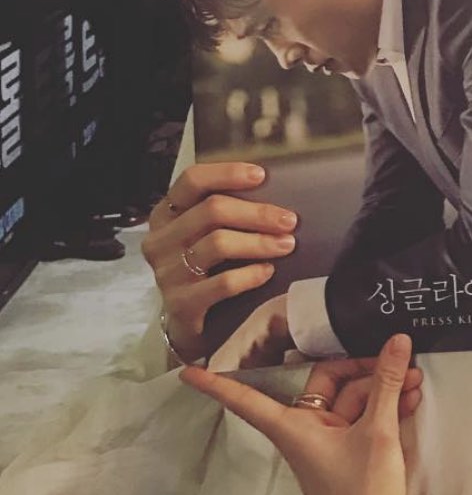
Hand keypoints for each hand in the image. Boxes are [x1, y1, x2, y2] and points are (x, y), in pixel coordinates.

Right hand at [143, 162, 298, 363]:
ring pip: (218, 244)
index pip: (192, 180)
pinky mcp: (180, 303)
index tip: (261, 175)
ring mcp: (167, 273)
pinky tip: (268, 271)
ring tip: (286, 245)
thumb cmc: (205, 266)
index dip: (227, 173)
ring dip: (259, 242)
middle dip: (257, 213)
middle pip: (212, 211)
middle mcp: (160, 240)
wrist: (189, 321)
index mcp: (166, 213)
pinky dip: (250, 274)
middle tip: (289, 220)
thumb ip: (225, 210)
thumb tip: (273, 187)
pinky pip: (222, 283)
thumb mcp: (205, 233)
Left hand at [181, 336, 426, 494]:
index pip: (247, 401)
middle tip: (397, 359)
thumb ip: (385, 382)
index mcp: (294, 430)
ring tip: (413, 379)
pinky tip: (409, 396)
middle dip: (363, 369)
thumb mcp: (377, 431)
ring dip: (382, 386)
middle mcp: (306, 432)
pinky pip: (361, 414)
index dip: (218, 386)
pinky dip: (384, 403)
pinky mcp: (348, 449)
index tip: (188, 372)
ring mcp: (328, 441)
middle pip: (325, 383)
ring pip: (350, 397)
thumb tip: (396, 340)